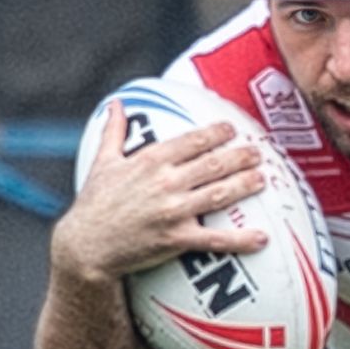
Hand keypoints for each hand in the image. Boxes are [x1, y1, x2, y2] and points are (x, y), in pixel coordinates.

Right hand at [50, 102, 269, 287]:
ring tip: (263, 179)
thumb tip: (116, 103)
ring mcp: (173, 211)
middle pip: (212, 164)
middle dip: (239, 156)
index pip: (191, 141)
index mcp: (149, 161)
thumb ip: (114, 131)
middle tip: (259, 152)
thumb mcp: (102, 162)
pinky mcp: (176, 239)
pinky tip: (262, 238)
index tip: (233, 128)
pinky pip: (215, 239)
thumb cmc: (95, 203)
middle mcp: (165, 182)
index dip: (215, 133)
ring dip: (245, 185)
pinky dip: (241, 239)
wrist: (86, 245)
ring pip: (219, 194)